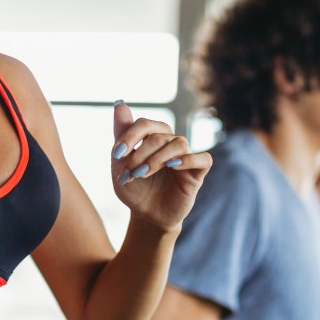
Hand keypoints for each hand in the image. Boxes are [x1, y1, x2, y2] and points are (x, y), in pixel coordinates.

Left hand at [111, 101, 211, 231]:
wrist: (146, 216)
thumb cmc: (135, 189)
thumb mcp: (121, 163)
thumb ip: (121, 133)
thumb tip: (119, 103)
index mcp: (154, 137)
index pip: (145, 124)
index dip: (130, 136)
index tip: (117, 154)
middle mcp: (171, 143)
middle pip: (159, 134)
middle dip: (140, 153)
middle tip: (130, 173)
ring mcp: (186, 157)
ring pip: (178, 143)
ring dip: (157, 158)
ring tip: (143, 174)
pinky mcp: (197, 173)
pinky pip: (202, 158)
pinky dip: (188, 159)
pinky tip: (172, 166)